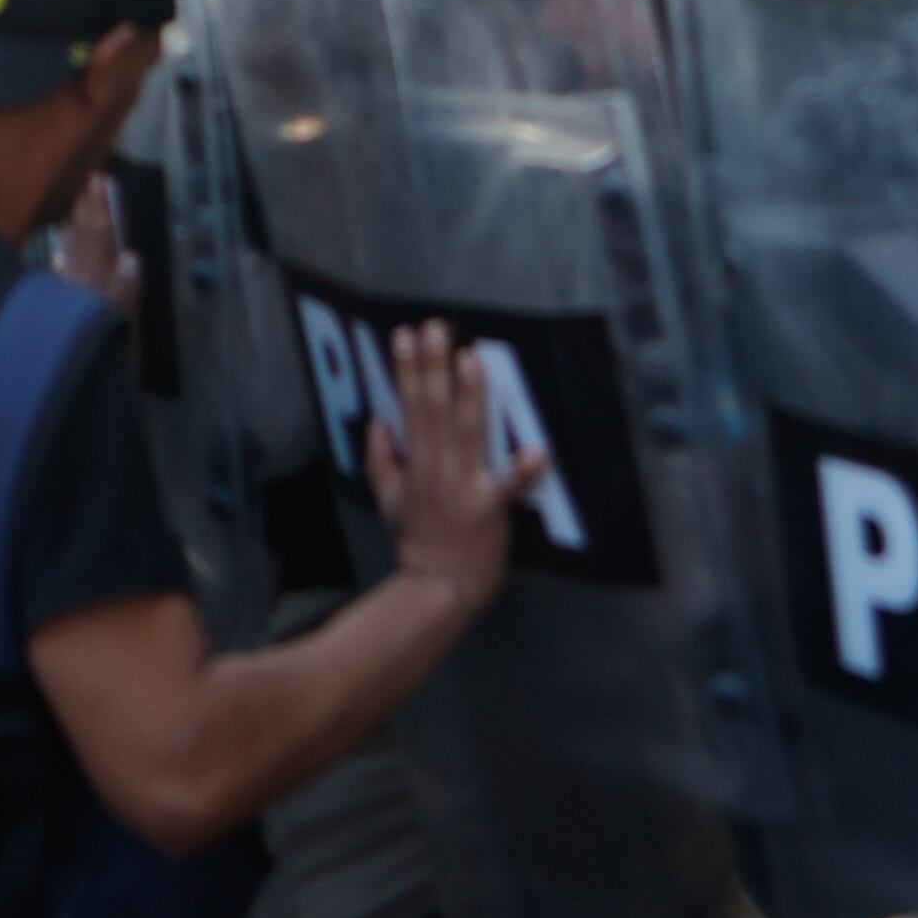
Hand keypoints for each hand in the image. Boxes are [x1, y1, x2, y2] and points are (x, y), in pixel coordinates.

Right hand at [362, 323, 543, 618]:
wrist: (437, 588)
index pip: (410, 407)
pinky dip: (523, 469)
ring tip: (469, 360)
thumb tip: (378, 424)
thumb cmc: (419, 542)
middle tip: (436, 329)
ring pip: (465, 433)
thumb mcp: (388, 500)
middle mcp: (436, 470)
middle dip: (433, 367)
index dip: (408, 370)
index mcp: (414, 465)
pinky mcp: (490, 509)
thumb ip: (381, 461)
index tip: (405, 335)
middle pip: (434, 411)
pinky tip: (539, 450)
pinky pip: (508, 486)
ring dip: (468, 396)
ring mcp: (462, 487)